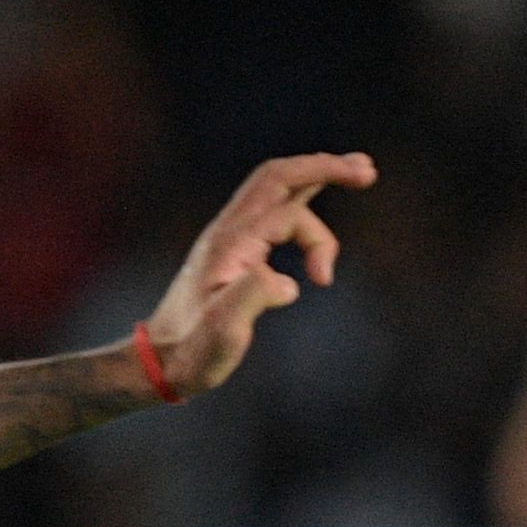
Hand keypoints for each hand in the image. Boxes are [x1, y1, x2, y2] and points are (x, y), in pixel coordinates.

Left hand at [136, 151, 377, 400]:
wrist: (159, 359)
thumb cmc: (193, 351)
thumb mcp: (223, 331)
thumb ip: (253, 297)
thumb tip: (289, 284)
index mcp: (232, 244)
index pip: (288, 213)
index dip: (319, 240)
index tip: (323, 281)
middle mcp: (229, 230)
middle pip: (279, 176)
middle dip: (325, 167)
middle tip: (367, 169)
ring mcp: (228, 236)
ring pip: (275, 187)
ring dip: (314, 176)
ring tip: (355, 172)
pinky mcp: (231, 248)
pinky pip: (269, 206)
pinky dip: (299, 198)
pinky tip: (313, 201)